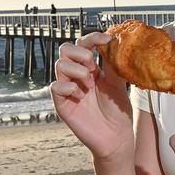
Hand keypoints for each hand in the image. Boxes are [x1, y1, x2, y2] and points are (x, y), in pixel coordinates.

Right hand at [50, 32, 133, 159]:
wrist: (116, 137)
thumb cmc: (118, 111)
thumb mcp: (118, 83)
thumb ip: (113, 64)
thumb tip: (115, 41)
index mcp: (91, 68)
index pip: (84, 44)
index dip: (93, 38)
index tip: (107, 39)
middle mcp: (77, 76)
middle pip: (65, 49)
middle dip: (80, 52)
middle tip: (93, 64)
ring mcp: (68, 89)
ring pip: (60, 64)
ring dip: (77, 69)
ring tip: (90, 83)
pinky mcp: (62, 103)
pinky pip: (55, 86)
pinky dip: (68, 86)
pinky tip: (80, 94)